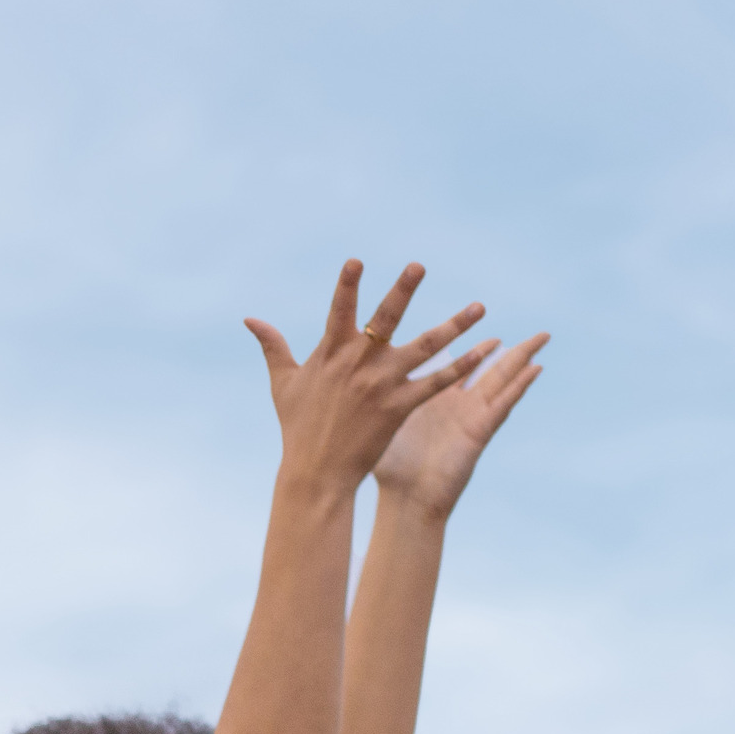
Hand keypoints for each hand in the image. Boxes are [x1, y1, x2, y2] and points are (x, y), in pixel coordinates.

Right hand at [244, 260, 487, 499]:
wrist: (315, 473)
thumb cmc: (297, 427)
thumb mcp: (283, 383)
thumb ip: (273, 346)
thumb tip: (251, 319)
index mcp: (331, 353)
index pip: (340, 310)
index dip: (347, 285)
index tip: (356, 261)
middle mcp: (358, 364)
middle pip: (385, 319)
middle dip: (402, 291)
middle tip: (418, 266)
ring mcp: (382, 385)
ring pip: (425, 347)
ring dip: (454, 326)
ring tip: (479, 307)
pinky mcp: (400, 407)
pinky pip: (437, 382)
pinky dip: (461, 367)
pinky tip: (483, 352)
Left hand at [373, 330, 547, 520]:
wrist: (405, 503)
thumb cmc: (388, 471)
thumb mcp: (380, 424)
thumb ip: (373, 400)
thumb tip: (343, 382)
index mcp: (432, 400)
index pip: (452, 366)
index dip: (462, 345)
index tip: (471, 320)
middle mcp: (455, 406)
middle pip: (485, 367)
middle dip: (503, 346)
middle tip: (519, 325)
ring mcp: (470, 417)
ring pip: (502, 379)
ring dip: (522, 358)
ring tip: (542, 337)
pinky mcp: (479, 431)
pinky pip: (504, 403)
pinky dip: (521, 386)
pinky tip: (537, 369)